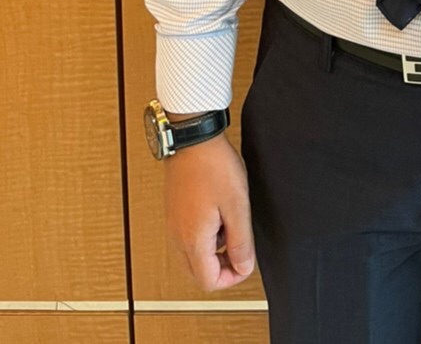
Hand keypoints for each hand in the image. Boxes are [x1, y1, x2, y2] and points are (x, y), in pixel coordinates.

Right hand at [162, 134, 255, 290]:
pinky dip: (206, 234)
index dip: (232, 277)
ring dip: (214, 249)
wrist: (193, 138)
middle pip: (199, 272)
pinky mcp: (174, 212)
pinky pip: (189, 237)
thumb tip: (244, 267)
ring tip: (229, 220)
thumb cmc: (213, 166)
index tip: (246, 259)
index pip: (209, 282)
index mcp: (192, 240)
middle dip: (223, 266)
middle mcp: (178, 237)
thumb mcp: (237, 205)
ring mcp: (173, 224)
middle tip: (240, 244)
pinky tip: (218, 209)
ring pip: (194, 255)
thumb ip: (241, 241)